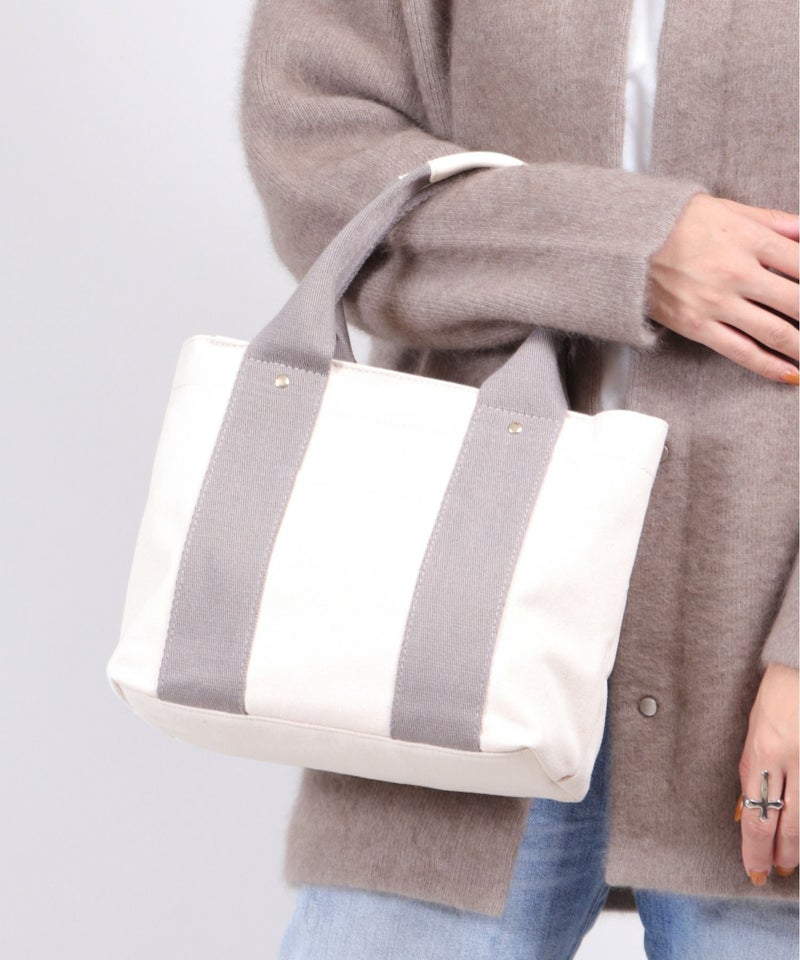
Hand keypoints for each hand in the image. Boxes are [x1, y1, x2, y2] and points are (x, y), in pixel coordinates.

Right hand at [646, 194, 799, 383]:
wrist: (627, 245)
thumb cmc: (678, 224)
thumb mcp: (730, 209)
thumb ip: (775, 222)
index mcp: (749, 239)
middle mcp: (737, 272)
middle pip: (798, 301)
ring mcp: (716, 303)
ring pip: (776, 332)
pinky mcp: (697, 326)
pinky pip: (741, 351)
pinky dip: (770, 365)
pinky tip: (791, 374)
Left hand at [736, 663, 798, 883]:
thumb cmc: (775, 693)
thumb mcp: (752, 729)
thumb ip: (749, 768)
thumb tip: (743, 808)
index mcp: (764, 749)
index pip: (757, 814)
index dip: (755, 848)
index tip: (753, 869)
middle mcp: (793, 760)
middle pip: (788, 824)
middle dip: (780, 854)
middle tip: (774, 872)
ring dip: (799, 844)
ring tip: (791, 860)